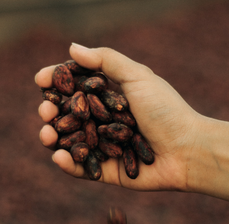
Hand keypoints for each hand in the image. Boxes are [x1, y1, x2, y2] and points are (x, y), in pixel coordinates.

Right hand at [36, 44, 202, 190]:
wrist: (188, 150)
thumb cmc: (166, 110)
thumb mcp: (138, 77)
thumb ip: (106, 60)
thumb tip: (72, 47)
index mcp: (110, 96)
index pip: (76, 87)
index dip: (56, 82)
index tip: (39, 79)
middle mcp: (104, 120)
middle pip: (68, 114)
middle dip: (50, 111)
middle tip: (45, 112)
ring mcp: (104, 146)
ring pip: (70, 141)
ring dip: (53, 137)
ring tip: (46, 133)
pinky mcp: (106, 170)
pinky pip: (82, 168)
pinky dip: (67, 163)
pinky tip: (58, 156)